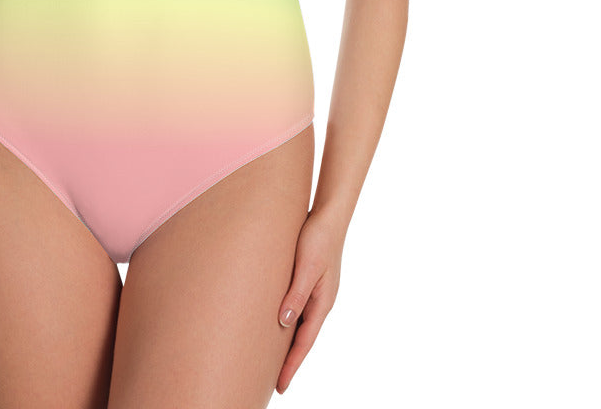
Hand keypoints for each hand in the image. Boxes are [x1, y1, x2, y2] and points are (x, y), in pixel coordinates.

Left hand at [275, 207, 345, 393]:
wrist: (329, 214)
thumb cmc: (318, 238)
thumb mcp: (307, 267)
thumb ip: (297, 294)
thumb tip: (284, 323)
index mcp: (322, 303)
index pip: (304, 342)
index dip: (291, 365)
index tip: (280, 387)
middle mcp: (319, 301)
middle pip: (302, 338)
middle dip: (289, 361)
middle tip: (274, 383)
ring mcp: (315, 291)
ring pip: (298, 323)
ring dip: (287, 342)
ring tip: (271, 359)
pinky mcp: (307, 280)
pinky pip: (295, 307)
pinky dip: (287, 321)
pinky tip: (275, 323)